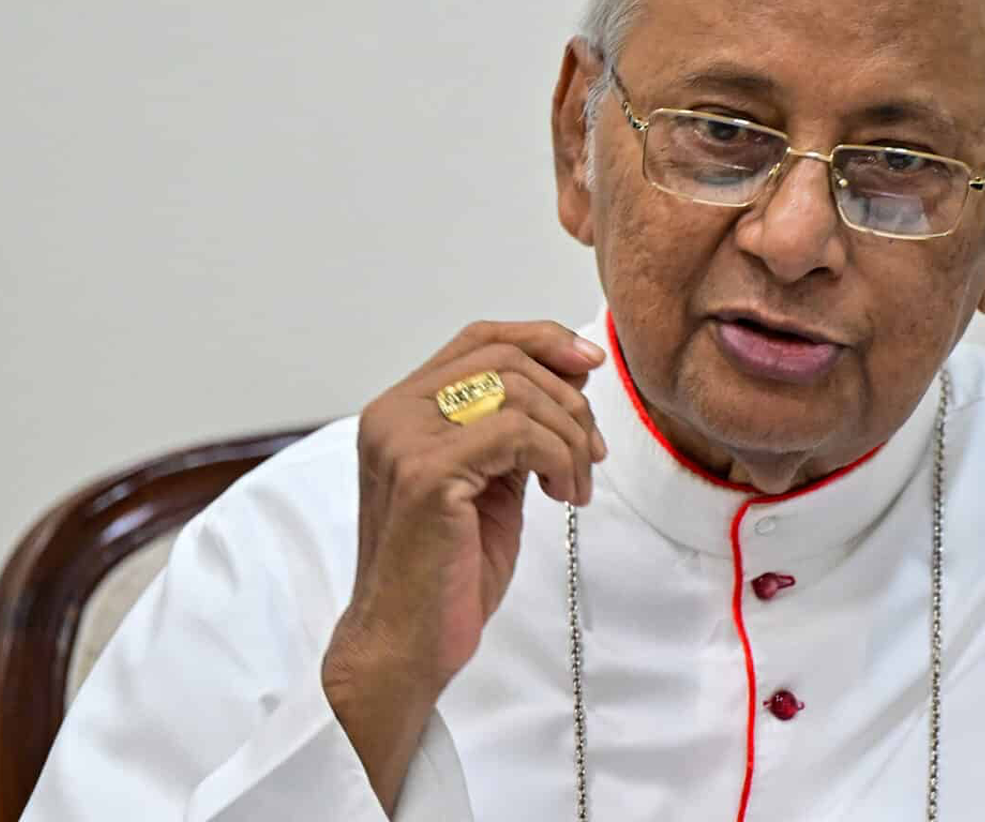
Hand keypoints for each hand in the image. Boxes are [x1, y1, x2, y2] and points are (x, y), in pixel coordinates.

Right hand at [322, 320, 606, 812]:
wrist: (407, 646)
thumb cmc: (449, 571)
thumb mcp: (492, 482)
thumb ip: (517, 427)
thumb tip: (573, 373)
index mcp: (400, 411)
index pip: (480, 340)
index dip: (542, 338)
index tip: (591, 363)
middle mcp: (392, 415)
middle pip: (505, 358)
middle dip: (568, 400)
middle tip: (593, 454)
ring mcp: (404, 441)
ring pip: (518, 392)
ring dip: (569, 437)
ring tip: (576, 485)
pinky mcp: (426, 474)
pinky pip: (519, 433)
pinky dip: (558, 459)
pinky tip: (563, 495)